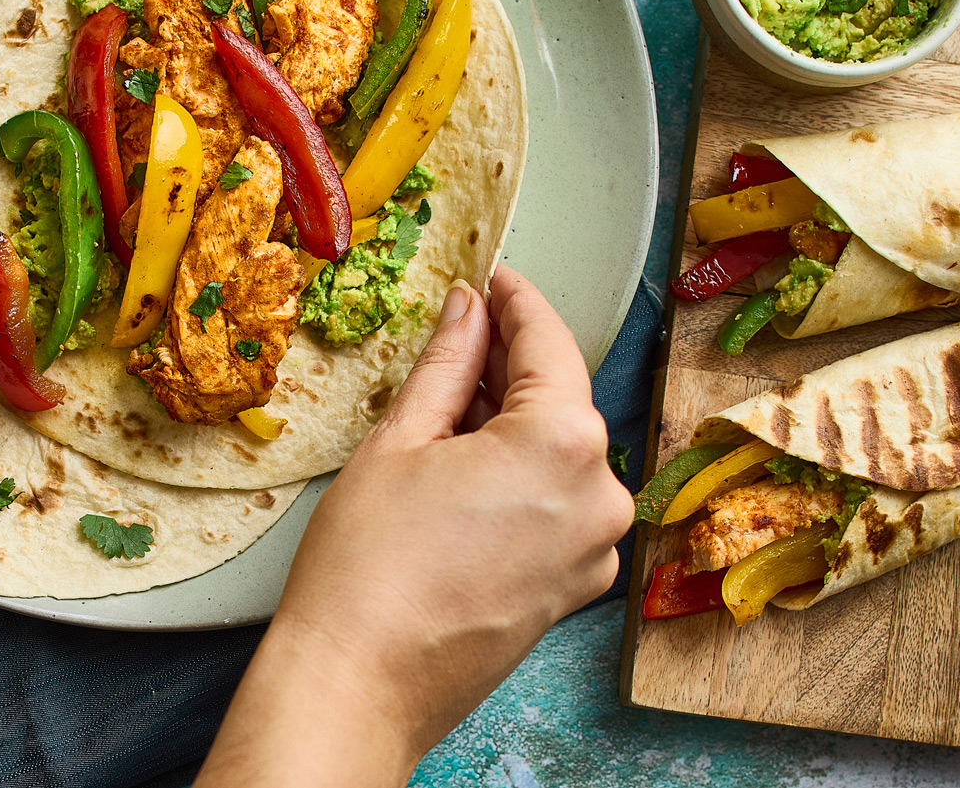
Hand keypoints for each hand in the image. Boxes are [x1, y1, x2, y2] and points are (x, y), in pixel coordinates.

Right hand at [199, 266, 634, 785]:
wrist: (360, 683)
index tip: (489, 275)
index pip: (547, 340)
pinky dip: (520, 473)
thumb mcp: (402, 439)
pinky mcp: (576, 586)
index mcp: (564, 443)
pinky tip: (463, 466)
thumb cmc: (368, 568)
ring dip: (511, 419)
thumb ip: (448, 363)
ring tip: (446, 404)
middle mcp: (599, 493)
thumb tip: (469, 308)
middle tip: (455, 331)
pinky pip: (557, 502)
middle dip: (508, 362)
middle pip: (559, 397)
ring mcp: (594, 548)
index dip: (513, 299)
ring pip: (558, 452)